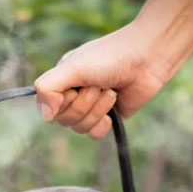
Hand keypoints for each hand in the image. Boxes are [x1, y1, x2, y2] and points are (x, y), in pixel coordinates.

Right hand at [34, 23, 170, 139]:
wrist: (147, 59)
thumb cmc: (109, 57)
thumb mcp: (73, 68)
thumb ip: (49, 87)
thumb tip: (45, 117)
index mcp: (62, 80)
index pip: (46, 106)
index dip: (59, 103)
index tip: (73, 89)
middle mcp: (74, 94)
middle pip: (64, 120)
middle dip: (84, 104)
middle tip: (98, 85)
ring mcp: (91, 107)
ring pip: (79, 128)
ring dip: (97, 110)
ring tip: (110, 91)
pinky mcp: (108, 117)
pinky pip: (94, 134)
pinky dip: (103, 124)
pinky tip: (113, 110)